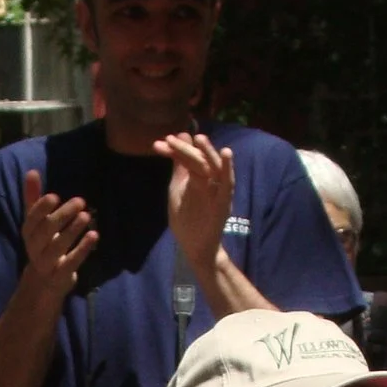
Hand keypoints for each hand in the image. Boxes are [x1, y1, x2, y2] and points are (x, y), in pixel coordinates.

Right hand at [20, 168, 96, 298]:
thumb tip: (31, 171)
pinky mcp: (60, 275)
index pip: (32, 219)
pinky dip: (82, 249)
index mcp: (28, 232)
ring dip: (73, 231)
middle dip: (63, 216)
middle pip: (46, 231)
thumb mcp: (36, 223)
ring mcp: (47, 263)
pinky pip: (71, 263)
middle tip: (81, 201)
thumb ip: (33, 198)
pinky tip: (94, 236)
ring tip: (87, 216)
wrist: (43, 282)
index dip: (41, 209)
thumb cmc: (42, 244)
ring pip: (58, 247)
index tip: (54, 197)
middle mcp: (35, 248)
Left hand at [155, 132, 235, 272]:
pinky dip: (228, 169)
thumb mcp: (177, 190)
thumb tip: (179, 138)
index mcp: (196, 177)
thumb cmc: (186, 219)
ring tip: (199, 138)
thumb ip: (179, 168)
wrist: (194, 247)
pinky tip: (226, 154)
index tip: (158, 145)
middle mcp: (208, 180)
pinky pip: (228, 184)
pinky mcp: (223, 203)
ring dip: (208, 152)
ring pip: (214, 167)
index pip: (186, 158)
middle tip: (170, 140)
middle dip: (185, 149)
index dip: (174, 150)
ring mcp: (216, 191)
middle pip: (199, 159)